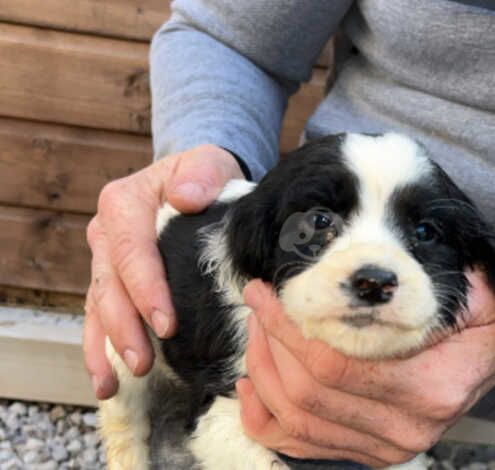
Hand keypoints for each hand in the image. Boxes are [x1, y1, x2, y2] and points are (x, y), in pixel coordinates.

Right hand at [84, 144, 243, 398]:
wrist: (194, 183)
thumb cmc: (205, 176)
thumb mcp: (210, 164)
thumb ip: (201, 176)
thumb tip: (185, 198)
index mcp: (125, 203)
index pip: (133, 251)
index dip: (146, 290)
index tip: (167, 324)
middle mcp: (106, 233)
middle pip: (110, 285)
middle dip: (125, 327)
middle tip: (143, 362)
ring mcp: (105, 259)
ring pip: (98, 306)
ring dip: (106, 346)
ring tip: (114, 382)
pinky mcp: (111, 280)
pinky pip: (98, 316)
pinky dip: (100, 348)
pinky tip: (107, 378)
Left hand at [238, 271, 494, 467]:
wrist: (494, 352)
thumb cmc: (478, 316)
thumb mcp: (470, 290)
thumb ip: (420, 287)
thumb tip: (357, 277)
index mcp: (430, 387)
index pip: (334, 366)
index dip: (287, 328)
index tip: (266, 292)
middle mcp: (406, 428)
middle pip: (308, 395)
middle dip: (269, 344)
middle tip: (259, 303)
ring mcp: (386, 447)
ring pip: (298, 421)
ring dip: (264, 372)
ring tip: (257, 330)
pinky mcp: (370, 451)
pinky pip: (302, 446)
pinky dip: (267, 419)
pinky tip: (252, 385)